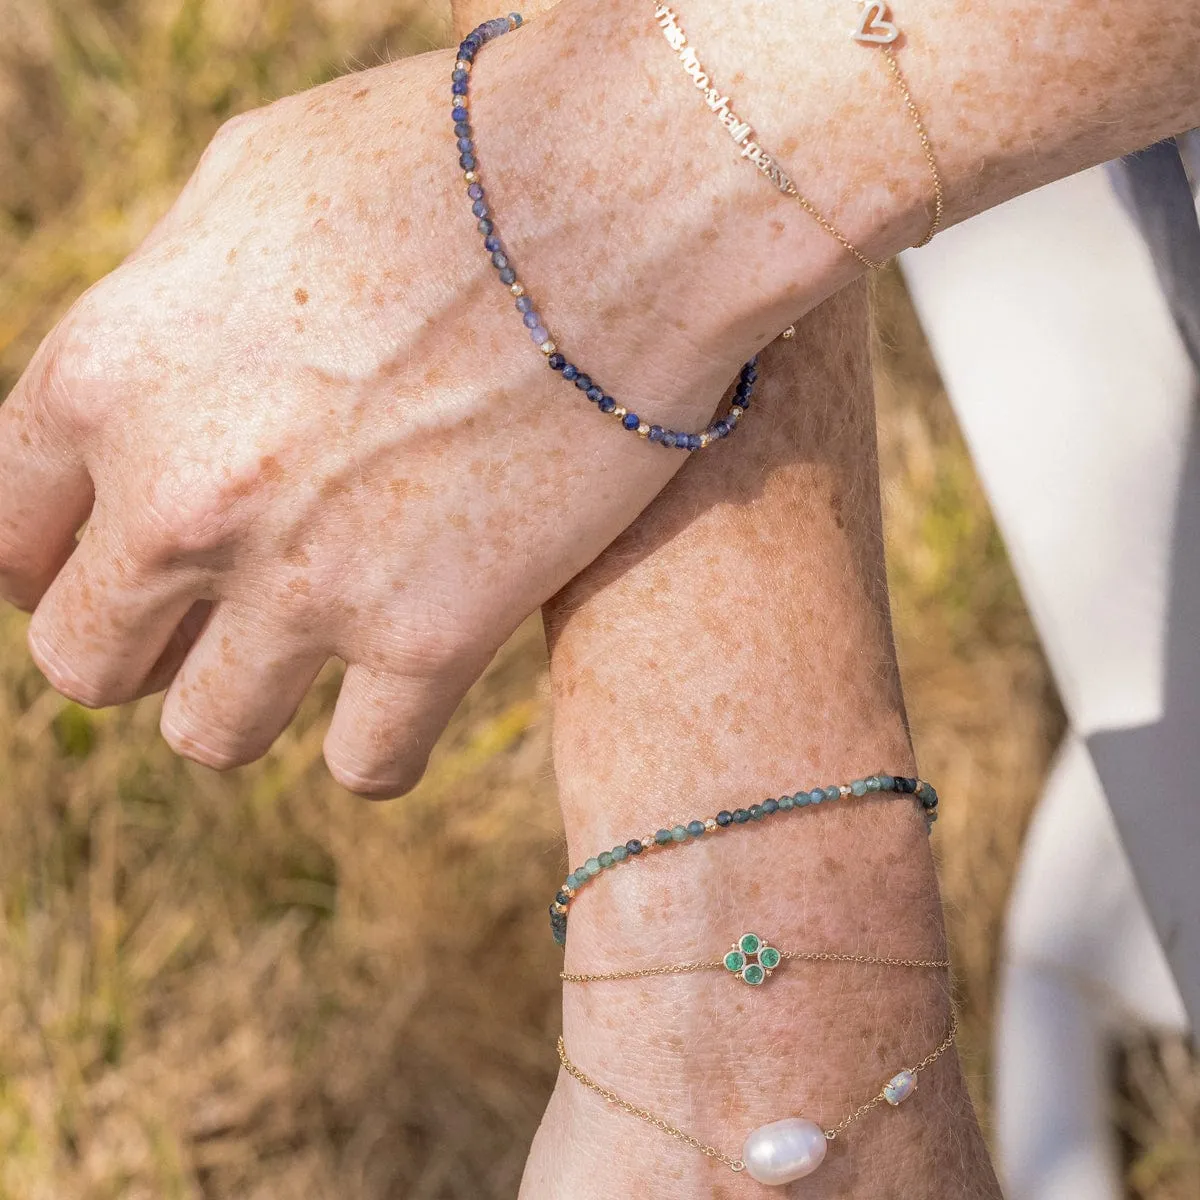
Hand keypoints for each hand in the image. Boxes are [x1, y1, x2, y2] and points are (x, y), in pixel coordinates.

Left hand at [0, 13, 801, 796]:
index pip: (8, 532)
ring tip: (312, 650)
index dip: (54, 560)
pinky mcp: (433, 639)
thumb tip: (148, 389)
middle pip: (89, 659)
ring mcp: (306, 584)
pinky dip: (379, 741)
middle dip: (142, 642)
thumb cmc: (443, 162)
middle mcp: (181, 499)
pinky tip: (410, 686)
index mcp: (110, 375)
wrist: (621, 202)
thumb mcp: (246, 186)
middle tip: (219, 609)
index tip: (112, 564)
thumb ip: (162, 310)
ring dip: (246, 701)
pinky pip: (366, 763)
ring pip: (211, 732)